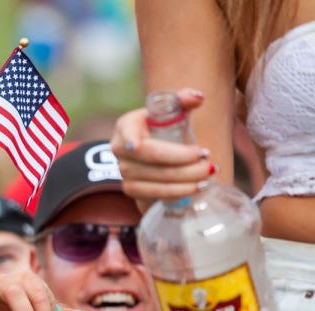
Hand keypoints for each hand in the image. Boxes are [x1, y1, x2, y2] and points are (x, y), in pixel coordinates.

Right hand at [110, 88, 212, 209]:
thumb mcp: (169, 111)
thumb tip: (198, 98)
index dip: (133, 140)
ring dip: (185, 179)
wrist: (149, 151)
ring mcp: (124, 171)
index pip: (129, 133)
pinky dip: (178, 192)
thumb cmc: (161, 126)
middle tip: (207, 158)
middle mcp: (121, 149)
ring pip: (156, 178)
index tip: (137, 145)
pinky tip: (197, 187)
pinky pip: (155, 193)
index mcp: (126, 126)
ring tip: (208, 173)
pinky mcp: (131, 189)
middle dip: (182, 160)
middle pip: (152, 158)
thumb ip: (183, 100)